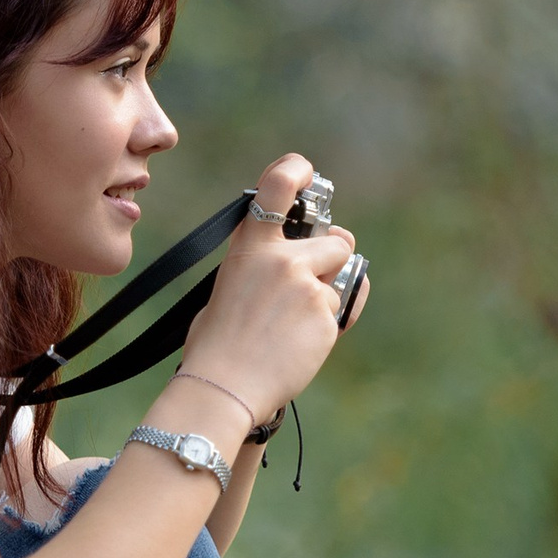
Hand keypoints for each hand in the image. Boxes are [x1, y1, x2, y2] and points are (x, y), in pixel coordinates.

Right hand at [180, 154, 357, 412]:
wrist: (223, 386)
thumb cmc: (216, 344)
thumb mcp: (227, 287)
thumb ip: (259, 264)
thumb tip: (290, 258)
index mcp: (251, 247)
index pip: (278, 186)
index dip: (297, 170)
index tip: (307, 174)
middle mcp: (283, 259)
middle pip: (338, 240)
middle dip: (332, 259)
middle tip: (312, 281)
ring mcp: (308, 286)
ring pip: (341, 280)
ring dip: (327, 296)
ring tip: (294, 324)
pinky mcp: (326, 316)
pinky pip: (341, 312)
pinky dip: (326, 327)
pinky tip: (299, 345)